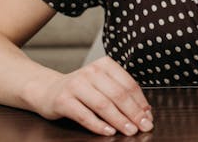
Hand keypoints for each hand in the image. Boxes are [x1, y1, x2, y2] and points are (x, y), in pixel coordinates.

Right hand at [32, 56, 152, 135]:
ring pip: (103, 105)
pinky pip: (84, 115)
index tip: (148, 116)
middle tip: (143, 126)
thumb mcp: (102, 85)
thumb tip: (144, 111)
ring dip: (119, 120)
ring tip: (130, 130)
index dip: (140, 102)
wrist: (48, 90)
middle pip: (118, 95)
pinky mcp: (63, 100)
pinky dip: (98, 125)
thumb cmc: (82, 89)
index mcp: (105, 65)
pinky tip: (109, 132)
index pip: (128, 84)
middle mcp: (91, 71)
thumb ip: (121, 93)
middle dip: (133, 113)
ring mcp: (76, 85)